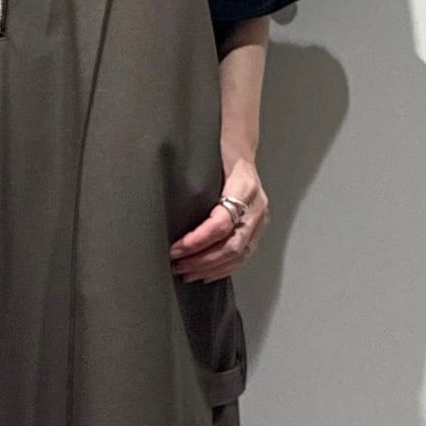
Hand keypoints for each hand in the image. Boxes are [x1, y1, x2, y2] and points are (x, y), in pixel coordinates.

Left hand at [169, 155, 266, 281]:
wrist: (240, 150)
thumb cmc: (218, 153)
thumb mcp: (206, 161)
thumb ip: (194, 184)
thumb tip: (165, 210)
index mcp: (244, 187)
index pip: (221, 224)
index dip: (198, 240)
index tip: (175, 248)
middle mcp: (257, 206)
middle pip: (231, 245)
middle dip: (202, 260)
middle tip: (177, 265)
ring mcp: (260, 219)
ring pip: (239, 254)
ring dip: (210, 268)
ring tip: (187, 273)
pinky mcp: (258, 229)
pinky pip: (244, 255)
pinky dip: (224, 268)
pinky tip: (206, 274)